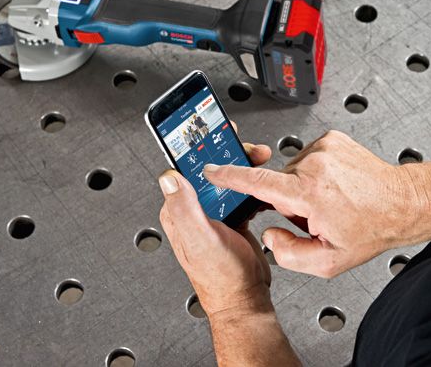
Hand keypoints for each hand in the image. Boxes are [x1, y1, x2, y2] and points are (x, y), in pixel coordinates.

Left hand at [158, 143, 274, 316]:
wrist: (245, 299)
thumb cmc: (221, 278)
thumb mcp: (200, 239)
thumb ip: (183, 208)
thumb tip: (168, 177)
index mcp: (180, 211)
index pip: (185, 168)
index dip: (198, 147)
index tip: (212, 131)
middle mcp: (194, 210)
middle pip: (209, 169)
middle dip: (228, 152)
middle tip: (247, 146)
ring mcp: (214, 214)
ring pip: (227, 178)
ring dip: (243, 166)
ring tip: (259, 158)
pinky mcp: (232, 219)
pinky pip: (242, 193)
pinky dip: (253, 184)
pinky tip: (263, 183)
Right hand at [203, 130, 420, 277]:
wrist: (402, 203)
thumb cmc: (371, 229)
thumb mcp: (328, 262)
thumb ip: (289, 255)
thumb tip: (270, 236)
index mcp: (309, 193)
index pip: (258, 182)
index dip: (230, 177)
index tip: (211, 171)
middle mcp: (315, 165)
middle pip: (278, 183)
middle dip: (290, 201)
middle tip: (317, 215)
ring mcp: (324, 148)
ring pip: (293, 171)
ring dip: (304, 187)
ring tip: (330, 201)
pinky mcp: (332, 139)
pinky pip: (309, 158)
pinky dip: (315, 173)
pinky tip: (335, 187)